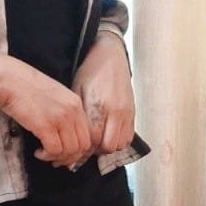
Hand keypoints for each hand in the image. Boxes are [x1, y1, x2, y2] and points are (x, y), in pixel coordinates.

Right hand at [0, 57, 93, 166]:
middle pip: (82, 146)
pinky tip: (38, 152)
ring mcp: (60, 118)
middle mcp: (72, 110)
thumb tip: (65, 136)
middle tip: (56, 159)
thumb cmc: (26, 87)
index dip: (79, 149)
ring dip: (57, 157)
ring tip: (44, 154)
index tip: (67, 153)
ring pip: (69, 150)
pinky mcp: (45, 125)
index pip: (88, 135)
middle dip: (70, 157)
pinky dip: (46, 155)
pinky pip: (54, 150)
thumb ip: (64, 113)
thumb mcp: (54, 96)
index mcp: (76, 103)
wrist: (9, 79)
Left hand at [66, 32, 134, 164]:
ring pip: (120, 145)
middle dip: (95, 150)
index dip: (83, 147)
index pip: (93, 139)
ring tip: (96, 140)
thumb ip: (78, 116)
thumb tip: (72, 138)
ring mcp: (127, 113)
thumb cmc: (89, 72)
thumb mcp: (77, 91)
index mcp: (99, 106)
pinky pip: (128, 137)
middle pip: (108, 146)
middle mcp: (116, 111)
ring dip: (107, 146)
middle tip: (85, 145)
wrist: (110, 56)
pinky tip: (107, 134)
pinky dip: (118, 141)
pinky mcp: (133, 113)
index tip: (74, 146)